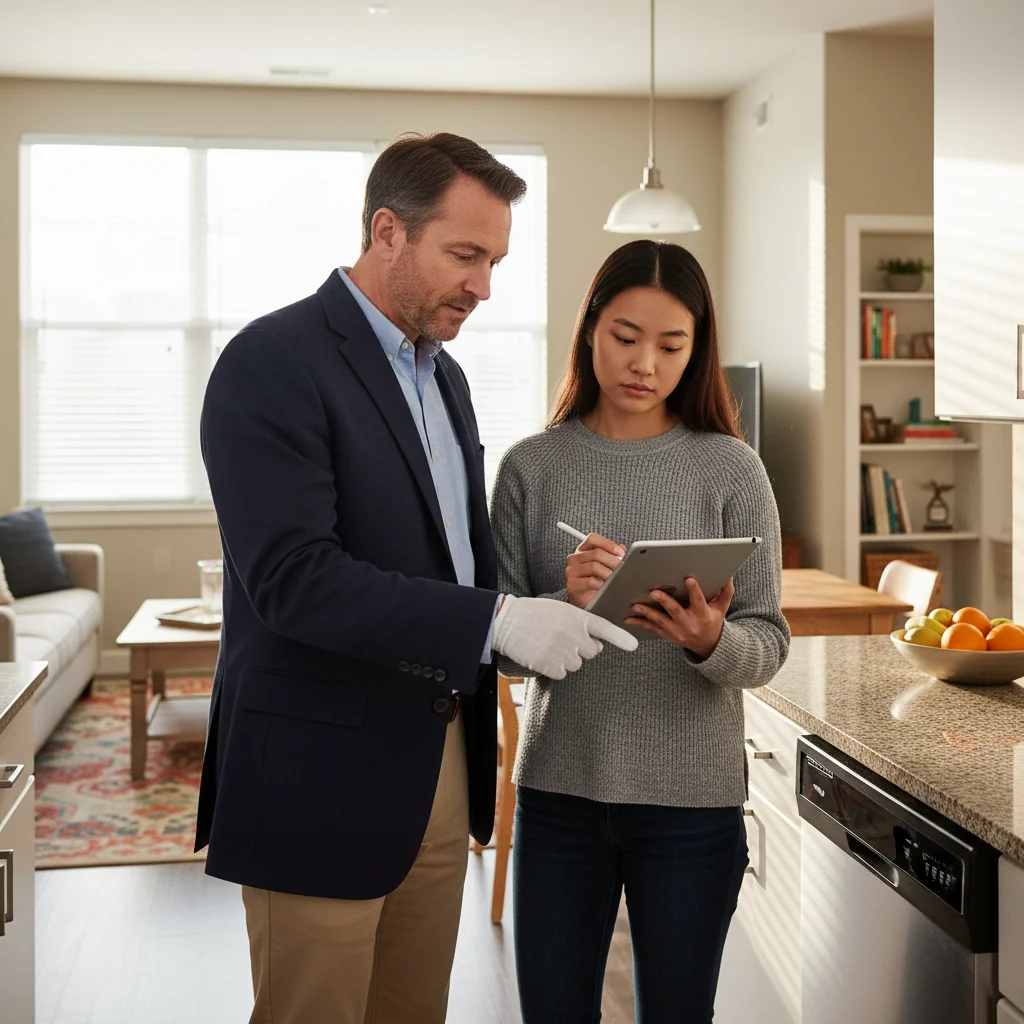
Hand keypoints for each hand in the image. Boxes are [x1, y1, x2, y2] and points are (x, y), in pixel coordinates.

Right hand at [493, 595, 637, 678]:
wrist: (507, 621)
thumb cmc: (534, 614)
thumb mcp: (561, 611)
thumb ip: (580, 624)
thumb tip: (596, 643)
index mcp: (578, 618)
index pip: (604, 628)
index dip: (620, 638)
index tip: (634, 645)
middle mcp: (574, 635)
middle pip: (592, 652)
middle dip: (581, 648)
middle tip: (562, 638)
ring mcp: (563, 651)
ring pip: (576, 664)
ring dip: (566, 658)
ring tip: (548, 644)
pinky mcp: (551, 665)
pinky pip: (562, 673)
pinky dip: (553, 667)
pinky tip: (542, 654)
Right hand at [565, 533, 625, 608]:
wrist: (586, 601)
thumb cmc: (595, 581)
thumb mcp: (605, 565)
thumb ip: (613, 555)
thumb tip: (622, 548)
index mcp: (582, 550)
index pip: (593, 539)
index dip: (608, 544)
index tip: (620, 553)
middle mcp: (574, 558)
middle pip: (596, 553)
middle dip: (612, 560)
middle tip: (621, 568)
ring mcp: (571, 571)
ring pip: (594, 566)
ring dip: (608, 573)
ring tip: (613, 578)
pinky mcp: (572, 585)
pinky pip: (590, 581)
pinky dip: (601, 584)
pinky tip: (604, 587)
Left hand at [625, 578, 734, 657]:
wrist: (708, 645)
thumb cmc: (712, 621)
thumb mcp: (722, 608)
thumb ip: (725, 592)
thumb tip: (728, 575)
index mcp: (703, 615)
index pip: (699, 601)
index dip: (694, 590)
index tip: (689, 579)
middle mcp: (689, 624)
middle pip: (675, 611)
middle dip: (664, 602)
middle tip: (653, 592)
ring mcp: (677, 631)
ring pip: (660, 621)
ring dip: (647, 613)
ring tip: (635, 605)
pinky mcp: (667, 635)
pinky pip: (652, 629)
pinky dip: (639, 623)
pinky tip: (628, 618)